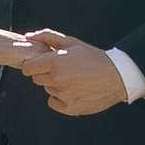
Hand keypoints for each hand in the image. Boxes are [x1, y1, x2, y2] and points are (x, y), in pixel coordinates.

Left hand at [17, 31, 131, 117]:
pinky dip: (60, 98)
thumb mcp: (72, 42)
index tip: (41, 64)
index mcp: (55, 62)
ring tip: (71, 79)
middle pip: (36, 79)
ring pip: (47, 89)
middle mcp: (57, 79)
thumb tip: (29, 36)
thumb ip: (48, 37)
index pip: (27, 68)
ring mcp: (63, 95)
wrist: (117, 75)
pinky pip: (54, 103)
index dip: (33, 64)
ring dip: (54, 85)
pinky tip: (72, 90)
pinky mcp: (70, 108)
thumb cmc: (94, 58)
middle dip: (44, 73)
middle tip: (61, 69)